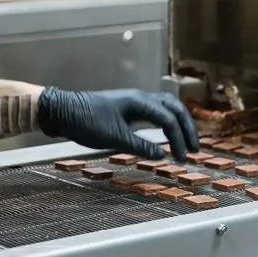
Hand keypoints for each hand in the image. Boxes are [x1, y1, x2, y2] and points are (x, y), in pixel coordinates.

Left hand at [37, 87, 199, 160]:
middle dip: (187, 129)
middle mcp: (141, 97)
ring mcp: (134, 100)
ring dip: (179, 122)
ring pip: (167, 106)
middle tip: (195, 149)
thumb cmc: (86, 122)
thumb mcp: (114, 138)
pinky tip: (167, 132)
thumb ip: (140, 146)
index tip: (183, 159)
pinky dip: (167, 120)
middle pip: (175, 108)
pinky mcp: (128, 105)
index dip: (179, 140)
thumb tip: (162, 155)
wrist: (62, 110)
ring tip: (186, 140)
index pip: (169, 120)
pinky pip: (156, 109)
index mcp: (140, 102)